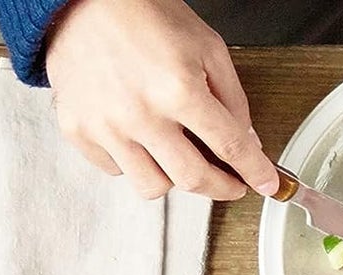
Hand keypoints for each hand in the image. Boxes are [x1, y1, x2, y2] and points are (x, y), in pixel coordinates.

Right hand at [44, 0, 277, 201]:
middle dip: (219, 188)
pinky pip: (115, 170)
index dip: (253, 170)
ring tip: (176, 155)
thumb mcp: (205, 45)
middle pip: (191, 179)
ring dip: (172, 178)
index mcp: (178, 88)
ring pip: (151, 187)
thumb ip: (230, 96)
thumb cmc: (144, 14)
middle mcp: (141, 116)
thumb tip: (244, 139)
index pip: (228, 145)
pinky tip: (137, 136)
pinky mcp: (79, 134)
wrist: (84, 3)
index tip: (263, 184)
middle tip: (228, 184)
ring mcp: (107, 130)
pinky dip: (133, 161)